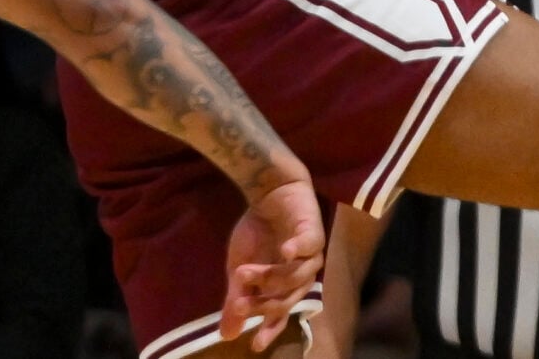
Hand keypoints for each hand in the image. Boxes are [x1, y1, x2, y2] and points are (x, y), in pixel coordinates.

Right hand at [221, 176, 326, 349]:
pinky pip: (310, 244)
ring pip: (296, 276)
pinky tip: (286, 251)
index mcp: (284, 286)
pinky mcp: (313, 232)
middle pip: (287, 298)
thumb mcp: (239, 269)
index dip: (270, 329)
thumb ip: (236, 299)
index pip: (280, 314)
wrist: (268, 194)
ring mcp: (310, 254)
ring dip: (268, 277)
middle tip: (238, 305)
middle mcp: (301, 274)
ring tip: (242, 272)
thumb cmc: (257, 233)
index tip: (255, 345)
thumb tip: (225, 335)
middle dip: (261, 304)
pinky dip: (298, 249)